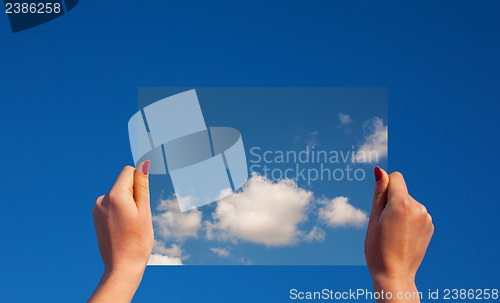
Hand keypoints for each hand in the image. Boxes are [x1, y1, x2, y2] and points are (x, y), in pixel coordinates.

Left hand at [89, 161, 153, 302]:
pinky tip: (122, 228)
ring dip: (127, 204)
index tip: (142, 202)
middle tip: (137, 218)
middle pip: (123, 183)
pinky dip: (119, 211)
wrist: (122, 267)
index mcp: (115, 195)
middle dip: (133, 195)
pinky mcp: (96, 217)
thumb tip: (142, 163)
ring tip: (130, 225)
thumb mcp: (144, 211)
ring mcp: (96, 209)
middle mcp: (102, 199)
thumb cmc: (138, 240)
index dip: (140, 183)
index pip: (128, 171)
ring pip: (118, 195)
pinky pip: (112, 204)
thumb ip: (142, 185)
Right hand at [365, 168, 433, 301]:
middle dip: (391, 201)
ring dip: (400, 211)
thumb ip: (379, 192)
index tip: (380, 205)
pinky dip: (408, 220)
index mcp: (402, 204)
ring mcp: (426, 218)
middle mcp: (418, 208)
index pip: (396, 177)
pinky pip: (416, 214)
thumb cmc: (378, 248)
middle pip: (401, 191)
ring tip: (393, 232)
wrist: (394, 275)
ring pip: (408, 202)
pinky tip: (402, 236)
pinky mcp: (430, 227)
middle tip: (384, 225)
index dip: (385, 187)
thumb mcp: (374, 218)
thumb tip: (380, 170)